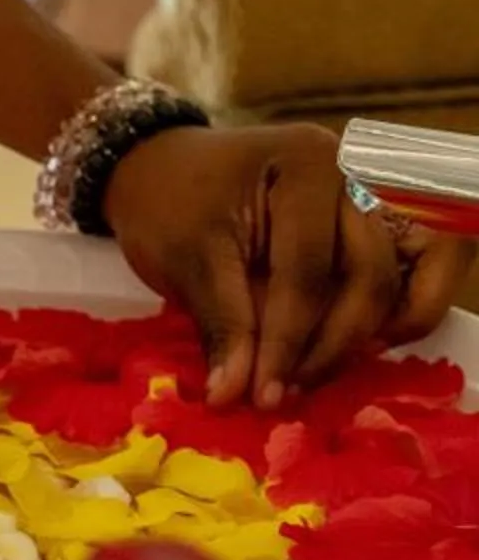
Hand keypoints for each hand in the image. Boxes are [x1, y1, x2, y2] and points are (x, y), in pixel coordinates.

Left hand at [104, 121, 472, 409]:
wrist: (160, 171)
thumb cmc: (169, 201)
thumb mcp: (185, 256)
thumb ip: (222, 325)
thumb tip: (232, 396)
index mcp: (306, 163)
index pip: (309, 267)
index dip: (288, 338)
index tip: (262, 395)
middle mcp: (352, 177)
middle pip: (371, 278)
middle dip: (332, 345)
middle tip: (285, 390)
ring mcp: (367, 205)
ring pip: (395, 287)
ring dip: (361, 341)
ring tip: (307, 378)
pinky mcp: (368, 236)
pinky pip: (398, 286)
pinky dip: (379, 326)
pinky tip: (334, 356)